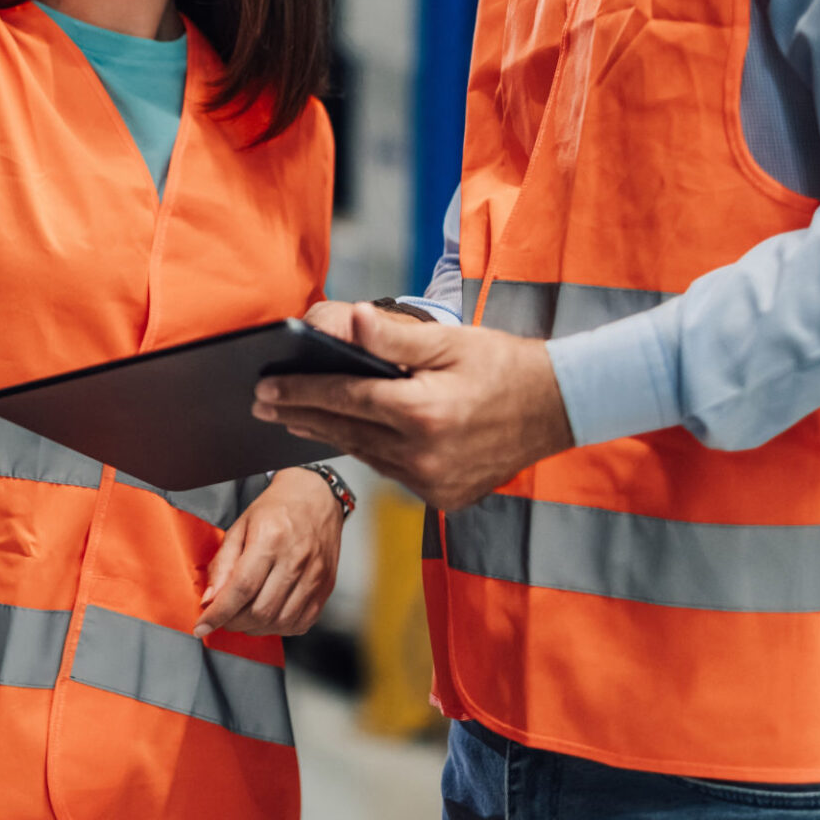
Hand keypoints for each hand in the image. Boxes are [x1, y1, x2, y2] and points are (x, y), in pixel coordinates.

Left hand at [196, 469, 343, 638]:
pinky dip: (280, 628)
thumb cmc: (276, 509)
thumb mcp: (240, 526)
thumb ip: (223, 563)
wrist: (316, 498)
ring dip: (255, 628)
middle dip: (234, 622)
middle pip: (261, 610)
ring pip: (280, 621)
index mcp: (271, 539)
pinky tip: (268, 617)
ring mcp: (315, 576)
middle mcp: (296, 560)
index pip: (241, 588)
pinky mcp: (325, 587)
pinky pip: (301, 622)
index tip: (201, 627)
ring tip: (243, 617)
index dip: (218, 613)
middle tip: (223, 618)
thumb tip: (210, 599)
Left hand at [253, 301, 575, 511]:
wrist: (558, 407)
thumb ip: (394, 335)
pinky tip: (347, 436)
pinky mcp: (446, 498)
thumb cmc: (502, 364)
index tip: (265, 387)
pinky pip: (392, 472)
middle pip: (346, 431)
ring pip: (366, 455)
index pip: (344, 399)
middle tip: (262, 404)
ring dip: (329, 435)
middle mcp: (426, 456)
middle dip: (300, 415)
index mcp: (424, 413)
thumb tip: (348, 321)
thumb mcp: (449, 339)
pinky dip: (368, 452)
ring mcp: (436, 483)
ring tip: (294, 417)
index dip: (300, 391)